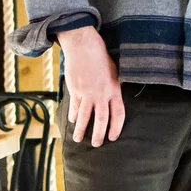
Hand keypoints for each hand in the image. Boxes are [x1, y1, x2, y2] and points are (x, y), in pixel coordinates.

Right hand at [56, 25, 124, 145]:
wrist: (83, 46)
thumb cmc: (100, 57)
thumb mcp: (113, 72)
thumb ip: (112, 88)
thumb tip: (111, 102)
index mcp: (114, 90)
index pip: (118, 114)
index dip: (115, 128)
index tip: (112, 137)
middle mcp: (101, 94)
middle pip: (101, 119)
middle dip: (98, 134)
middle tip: (97, 144)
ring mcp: (87, 93)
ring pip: (84, 117)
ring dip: (81, 130)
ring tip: (79, 139)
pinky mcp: (75, 90)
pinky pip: (74, 107)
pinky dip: (72, 115)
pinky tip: (72, 121)